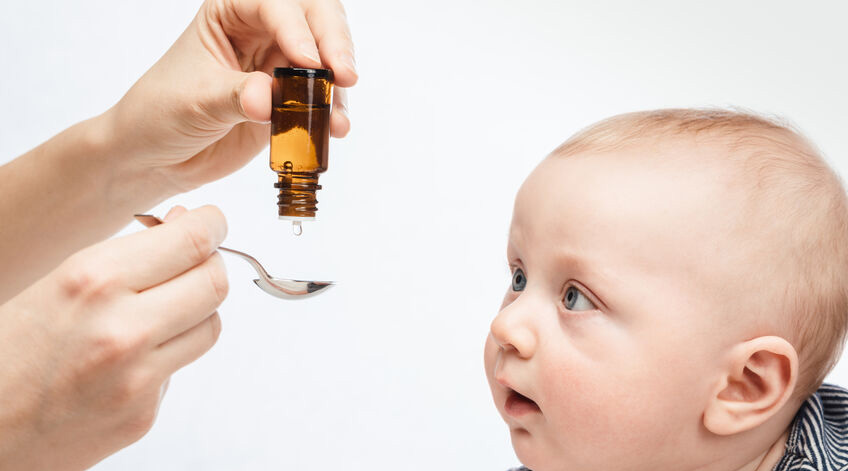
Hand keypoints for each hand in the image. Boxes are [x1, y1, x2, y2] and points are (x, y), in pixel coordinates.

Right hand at [0, 206, 227, 470]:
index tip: (211, 223)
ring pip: (210, 326)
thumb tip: (184, 224)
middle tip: (195, 264)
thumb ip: (128, 254)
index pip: (192, 241)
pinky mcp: (143, 414)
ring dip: (196, 312)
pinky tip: (130, 358)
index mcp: (94, 280)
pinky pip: (180, 368)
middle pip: (215, 283)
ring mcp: (137, 377)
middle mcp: (121, 328)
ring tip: (159, 312)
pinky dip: (167, 355)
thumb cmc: (9, 352)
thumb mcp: (59, 280)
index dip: (212, 226)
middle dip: (211, 266)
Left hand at [106, 0, 356, 192]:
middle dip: (334, 42)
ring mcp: (279, 65)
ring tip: (337, 116)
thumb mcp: (195, 99)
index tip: (308, 61)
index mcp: (231, 11)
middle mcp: (261, 31)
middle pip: (313, 17)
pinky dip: (333, 112)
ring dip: (338, 85)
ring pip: (326, 58)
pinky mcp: (291, 101)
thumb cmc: (161, 112)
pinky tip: (335, 128)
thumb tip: (268, 98)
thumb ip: (236, 96)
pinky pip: (322, 99)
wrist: (157, 157)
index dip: (296, 28)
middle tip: (344, 76)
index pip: (274, 4)